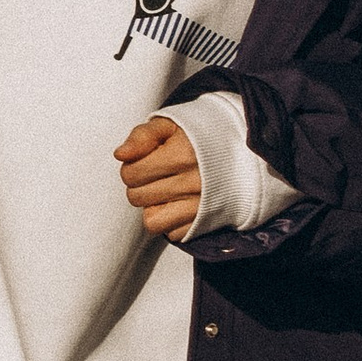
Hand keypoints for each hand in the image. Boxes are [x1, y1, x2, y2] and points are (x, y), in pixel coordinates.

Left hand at [115, 116, 203, 243]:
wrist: (241, 153)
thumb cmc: (198, 137)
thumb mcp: (170, 126)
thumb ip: (142, 136)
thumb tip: (120, 155)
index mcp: (182, 154)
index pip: (130, 173)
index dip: (132, 167)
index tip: (147, 161)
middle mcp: (194, 182)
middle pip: (137, 197)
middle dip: (140, 186)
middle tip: (156, 176)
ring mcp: (202, 206)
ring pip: (151, 221)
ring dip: (152, 207)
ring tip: (164, 192)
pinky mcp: (206, 223)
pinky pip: (172, 234)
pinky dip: (170, 222)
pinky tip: (179, 205)